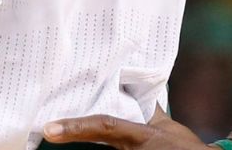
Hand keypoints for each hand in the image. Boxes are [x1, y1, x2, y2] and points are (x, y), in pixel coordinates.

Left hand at [43, 110, 231, 149]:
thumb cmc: (183, 147)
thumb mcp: (166, 127)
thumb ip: (148, 110)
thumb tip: (132, 86)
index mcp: (140, 136)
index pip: (104, 126)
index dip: (76, 126)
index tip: (49, 128)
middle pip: (98, 148)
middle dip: (74, 138)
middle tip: (48, 136)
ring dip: (85, 146)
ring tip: (61, 139)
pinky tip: (77, 143)